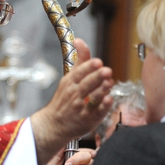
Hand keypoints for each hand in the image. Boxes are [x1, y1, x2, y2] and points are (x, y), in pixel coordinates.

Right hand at [31, 38, 113, 164]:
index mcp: (71, 83)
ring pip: (92, 98)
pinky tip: (109, 100)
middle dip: (96, 77)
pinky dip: (103, 107)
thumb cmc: (65, 99)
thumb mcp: (69, 78)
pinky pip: (97, 113)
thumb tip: (79, 40)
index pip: (80, 73)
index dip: (89, 67)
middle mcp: (75, 95)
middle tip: (106, 70)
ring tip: (109, 83)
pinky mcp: (89, 120)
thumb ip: (80, 60)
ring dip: (101, 90)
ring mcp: (81, 108)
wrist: (54, 125)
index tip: (97, 62)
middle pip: (87, 84)